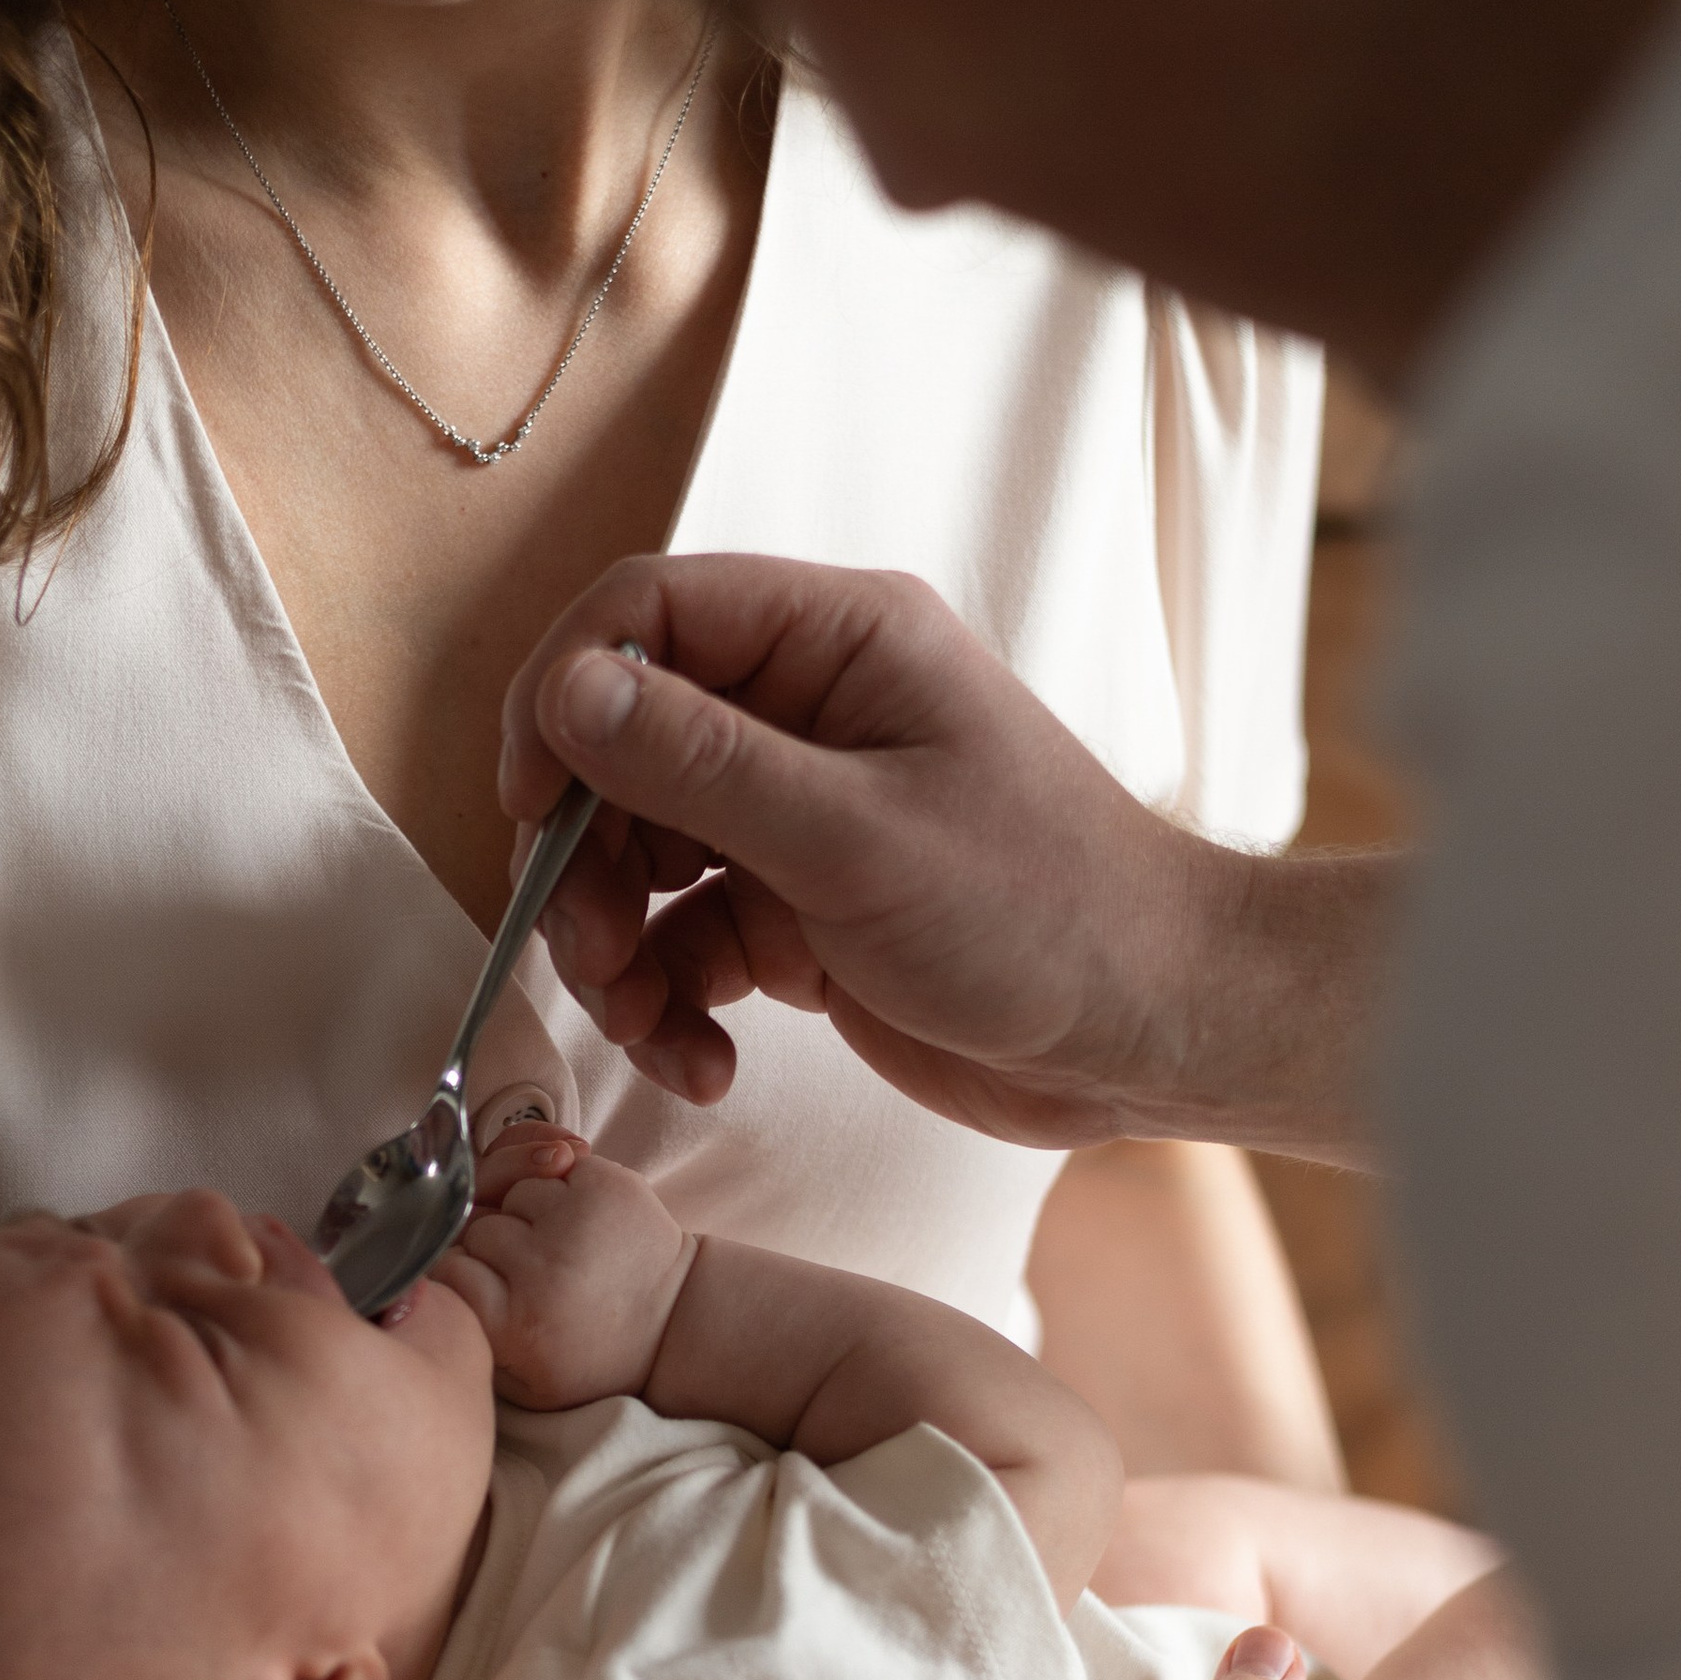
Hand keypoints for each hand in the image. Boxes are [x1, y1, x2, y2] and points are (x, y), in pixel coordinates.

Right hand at [433, 1113, 695, 1406]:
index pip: (442, 1265)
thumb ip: (465, 1331)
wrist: (674, 1323)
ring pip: (505, 1188)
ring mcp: (576, 1222)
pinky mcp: (606, 1184)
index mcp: (515, 1324)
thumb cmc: (588, 1353)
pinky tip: (558, 1183)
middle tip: (519, 1264)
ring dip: (516, 1204)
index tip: (477, 1279)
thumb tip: (425, 1268)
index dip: (452, 1265)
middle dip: (485, 1237)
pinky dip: (541, 1166)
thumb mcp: (518, 1380)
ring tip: (547, 1236)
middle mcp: (543, 1271)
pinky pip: (539, 1153)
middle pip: (470, 1224)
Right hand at [496, 554, 1383, 1164]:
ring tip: (645, 1025)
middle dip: (583, 859)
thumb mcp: (856, 837)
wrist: (1151, 1035)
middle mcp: (807, 714)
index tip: (529, 803)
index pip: (646, 616)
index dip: (563, 697)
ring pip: (636, 859)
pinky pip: (681, 943)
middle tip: (586, 951)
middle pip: (619, 750)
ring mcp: (797, 817)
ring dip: (612, 949)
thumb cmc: (1046, 913)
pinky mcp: (797, 913)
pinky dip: (670, 1006)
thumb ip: (700, 764)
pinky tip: (705, 1064)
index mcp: (836, 642)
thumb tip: (568, 694)